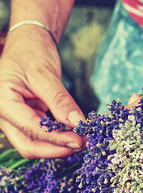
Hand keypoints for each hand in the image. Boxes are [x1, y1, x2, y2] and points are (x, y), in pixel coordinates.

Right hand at [0, 26, 84, 158]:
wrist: (27, 44)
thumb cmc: (31, 52)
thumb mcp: (44, 73)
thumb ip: (60, 100)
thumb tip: (78, 124)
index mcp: (2, 102)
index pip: (30, 128)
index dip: (57, 138)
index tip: (80, 140)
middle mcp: (4, 115)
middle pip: (29, 145)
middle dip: (57, 149)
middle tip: (83, 144)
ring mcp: (14, 119)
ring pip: (34, 144)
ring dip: (59, 146)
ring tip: (82, 141)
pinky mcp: (26, 119)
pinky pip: (41, 135)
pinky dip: (58, 137)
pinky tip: (74, 134)